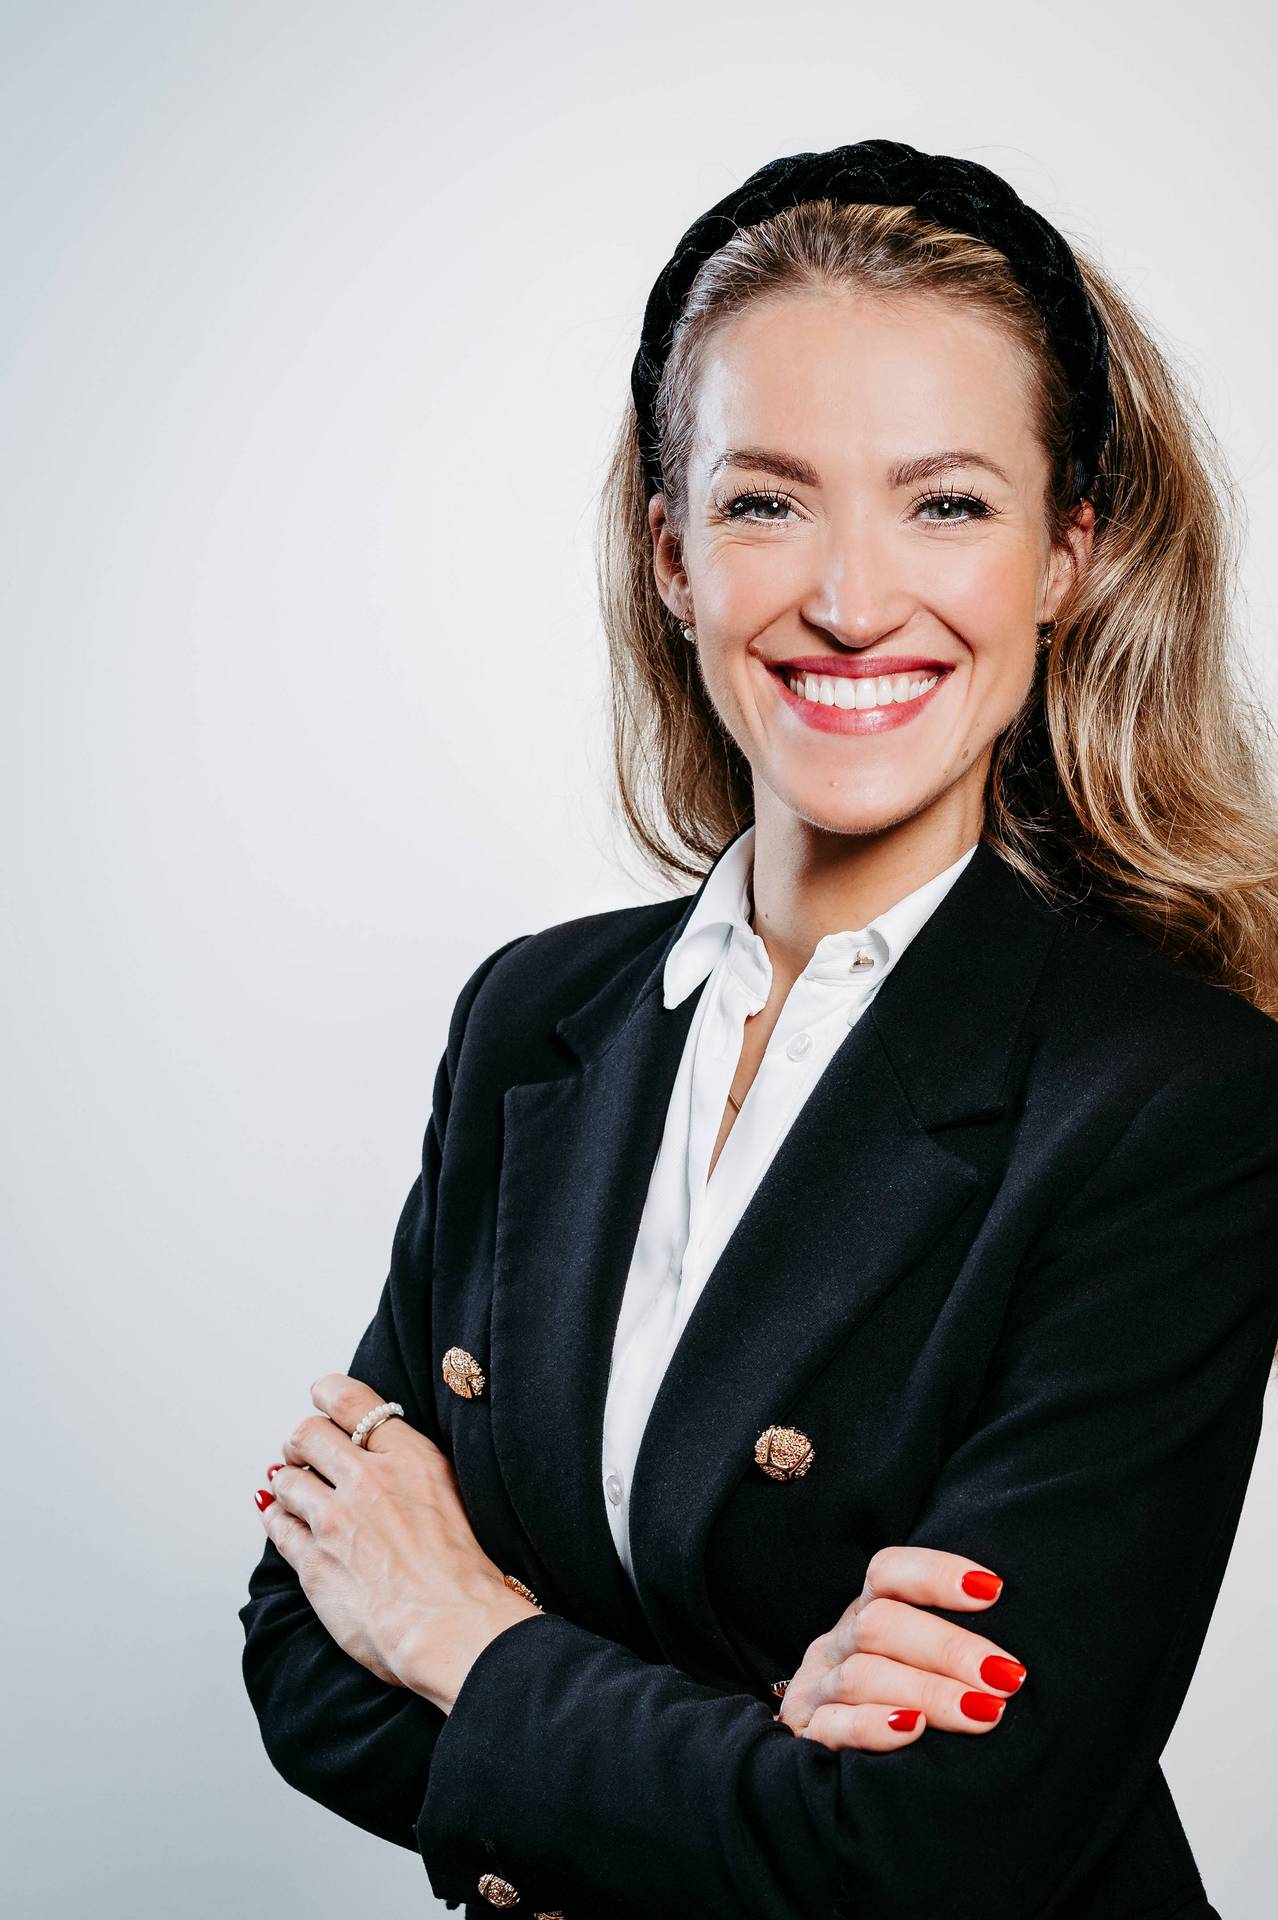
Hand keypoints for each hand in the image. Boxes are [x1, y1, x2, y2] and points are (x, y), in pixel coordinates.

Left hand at [255, 1373, 542, 1708]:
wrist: (450, 1625)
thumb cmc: (462, 1570)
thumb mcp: (449, 1490)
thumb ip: (410, 1463)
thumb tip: (380, 1447)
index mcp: (407, 1456)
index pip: (350, 1399)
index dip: (327, 1392)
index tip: (320, 1396)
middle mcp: (366, 1479)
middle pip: (308, 1433)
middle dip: (301, 1440)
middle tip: (303, 1450)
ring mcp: (334, 1520)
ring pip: (286, 1478)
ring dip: (286, 1480)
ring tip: (293, 1488)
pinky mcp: (312, 1560)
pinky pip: (277, 1524)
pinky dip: (276, 1517)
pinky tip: (282, 1518)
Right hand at [775, 1545, 1026, 1749]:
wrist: (830, 1773)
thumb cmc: (900, 1708)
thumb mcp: (917, 1666)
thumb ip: (953, 1651)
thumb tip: (1019, 1655)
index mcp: (865, 1615)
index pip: (887, 1572)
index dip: (936, 1573)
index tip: (993, 1590)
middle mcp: (837, 1645)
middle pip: (878, 1623)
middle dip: (948, 1648)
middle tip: (1006, 1676)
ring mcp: (816, 1691)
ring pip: (861, 1675)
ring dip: (928, 1691)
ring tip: (984, 1711)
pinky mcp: (807, 1737)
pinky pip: (833, 1726)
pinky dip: (874, 1725)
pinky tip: (913, 1730)